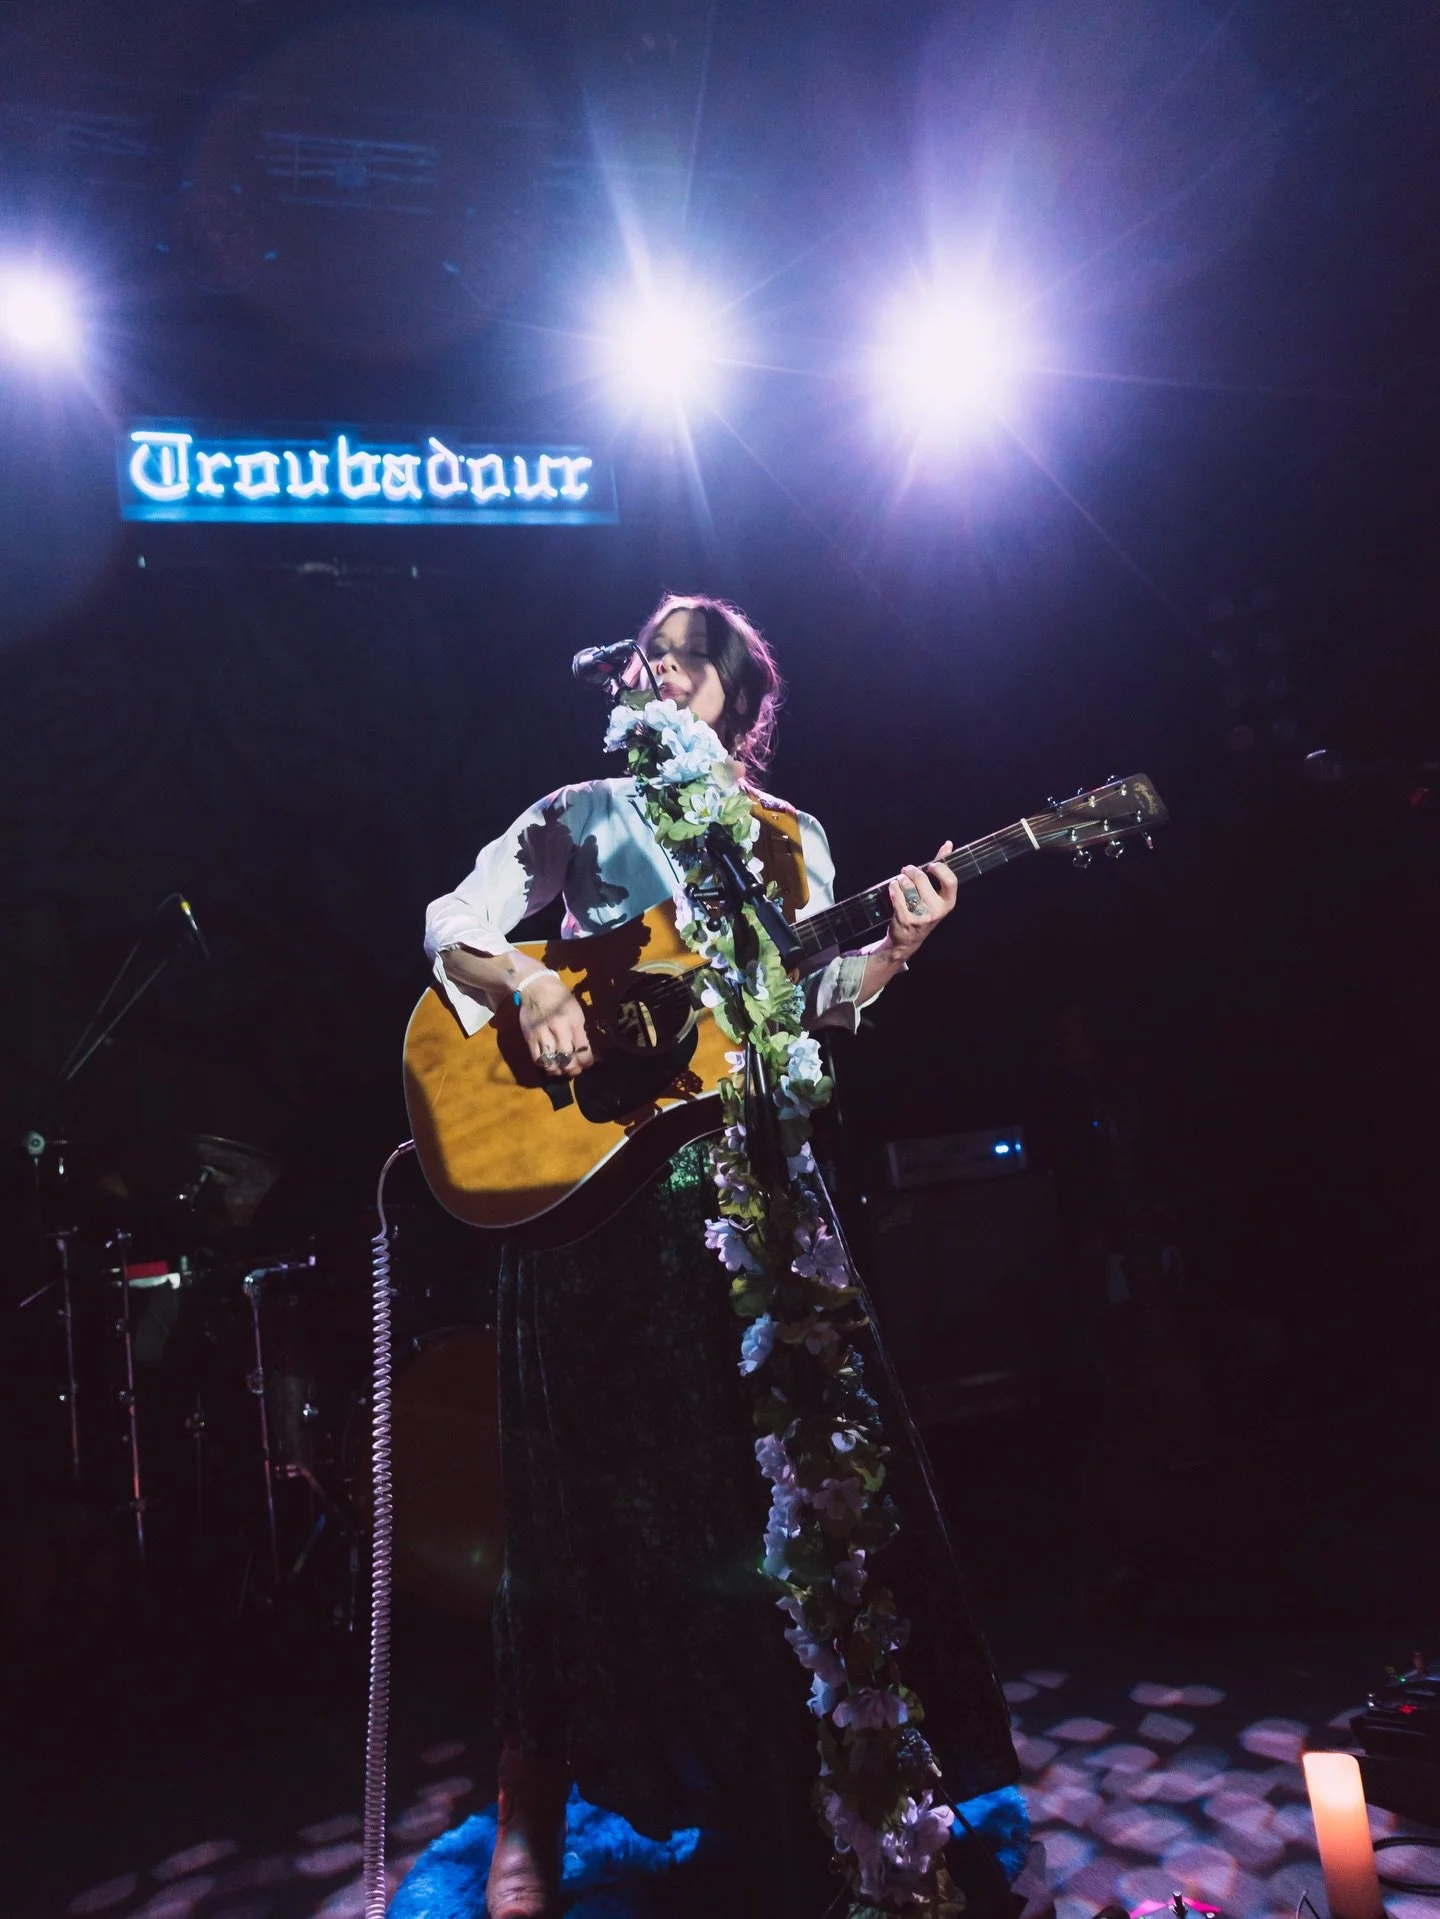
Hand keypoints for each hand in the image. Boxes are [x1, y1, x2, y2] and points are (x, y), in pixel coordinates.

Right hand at [517, 975, 592, 1078]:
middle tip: (575, 1070)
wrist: (536, 987)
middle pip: (567, 1059)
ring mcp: (542, 1034)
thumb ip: (579, 1031)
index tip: (587, 1063)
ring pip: (551, 1062)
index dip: (586, 1061)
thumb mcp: (576, 1011)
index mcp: (573, 1021)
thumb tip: (583, 1051)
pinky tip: (550, 1064)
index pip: (582, 1049)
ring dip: (558, 1071)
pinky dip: (544, 1065)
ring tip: (562, 1070)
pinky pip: (537, 1059)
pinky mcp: (530, 1037)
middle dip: (573, 1069)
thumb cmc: (560, 998)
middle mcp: (558, 1028)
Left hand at [884, 841, 957, 963]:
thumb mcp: (935, 894)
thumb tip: (948, 844)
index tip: (930, 866)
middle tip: (906, 871)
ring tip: (900, 882)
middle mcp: (937, 910)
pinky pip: (896, 893)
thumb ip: (941, 869)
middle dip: (910, 870)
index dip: (940, 868)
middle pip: (921, 878)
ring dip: (900, 879)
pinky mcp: (905, 919)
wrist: (907, 940)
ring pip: (907, 885)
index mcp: (948, 903)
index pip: (951, 880)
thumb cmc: (923, 910)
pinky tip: (893, 888)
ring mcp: (921, 916)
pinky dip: (892, 887)